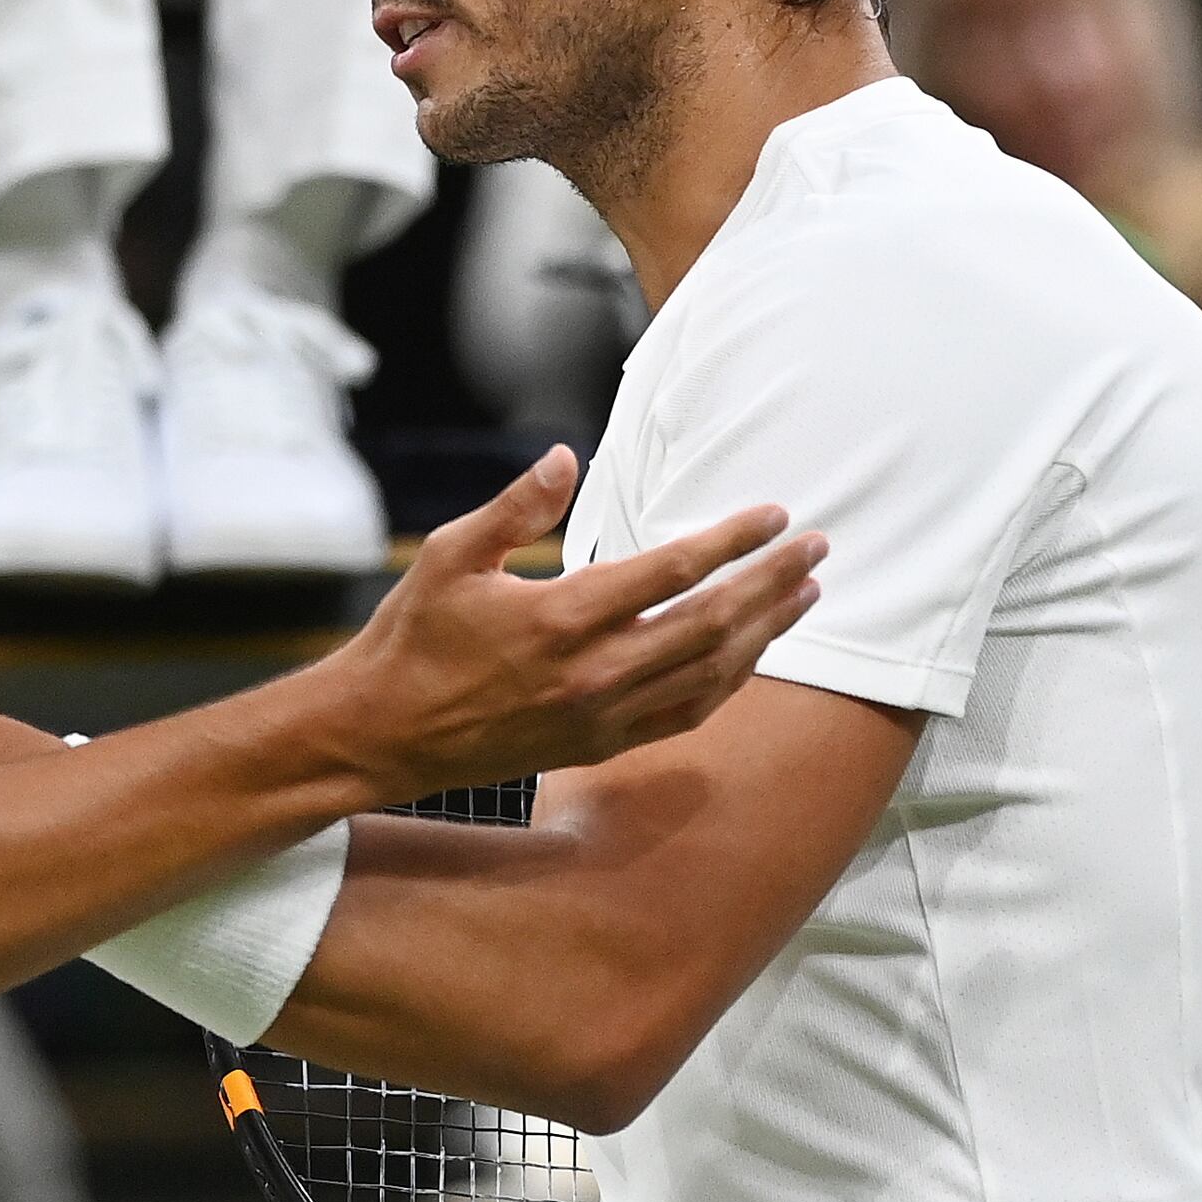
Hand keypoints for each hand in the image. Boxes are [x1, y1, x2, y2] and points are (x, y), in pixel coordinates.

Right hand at [305, 448, 822, 799]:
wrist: (384, 734)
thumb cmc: (413, 638)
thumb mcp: (449, 555)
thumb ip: (514, 506)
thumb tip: (565, 457)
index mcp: (563, 616)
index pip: (672, 571)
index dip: (732, 540)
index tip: (774, 515)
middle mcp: (595, 671)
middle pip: (712, 622)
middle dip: (772, 582)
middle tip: (818, 548)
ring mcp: (603, 714)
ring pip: (710, 672)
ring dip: (765, 632)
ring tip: (805, 595)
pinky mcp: (600, 744)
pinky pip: (685, 713)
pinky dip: (727, 681)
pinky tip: (750, 655)